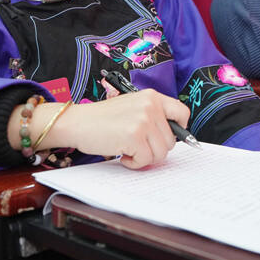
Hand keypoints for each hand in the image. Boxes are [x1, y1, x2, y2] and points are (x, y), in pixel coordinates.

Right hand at [53, 89, 190, 168]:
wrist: (77, 122)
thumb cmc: (102, 118)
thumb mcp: (133, 107)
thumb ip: (152, 117)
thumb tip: (174, 138)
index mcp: (152, 96)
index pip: (182, 113)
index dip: (178, 130)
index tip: (167, 138)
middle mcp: (151, 105)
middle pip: (171, 140)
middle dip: (155, 149)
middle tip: (137, 147)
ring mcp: (144, 120)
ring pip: (161, 153)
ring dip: (144, 157)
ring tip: (128, 149)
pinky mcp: (135, 136)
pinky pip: (146, 160)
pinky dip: (134, 163)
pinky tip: (122, 153)